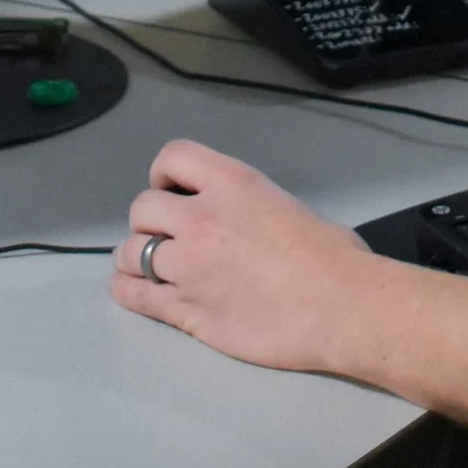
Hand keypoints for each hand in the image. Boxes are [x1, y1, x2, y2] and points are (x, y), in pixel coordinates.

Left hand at [111, 139, 375, 372]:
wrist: (340, 307)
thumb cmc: (334, 256)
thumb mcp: (290, 206)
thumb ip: (253, 209)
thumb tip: (248, 225)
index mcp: (232, 184)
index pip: (173, 157)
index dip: (167, 175)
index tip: (177, 192)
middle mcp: (200, 219)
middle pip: (142, 208)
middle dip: (151, 220)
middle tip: (170, 236)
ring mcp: (187, 267)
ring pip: (129, 253)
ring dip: (136, 257)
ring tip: (151, 266)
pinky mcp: (185, 310)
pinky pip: (135, 296)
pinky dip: (128, 290)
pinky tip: (132, 290)